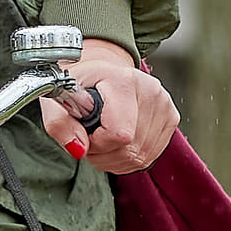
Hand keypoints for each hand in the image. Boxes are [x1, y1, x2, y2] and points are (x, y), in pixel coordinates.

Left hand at [41, 33, 176, 176]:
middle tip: (89, 135)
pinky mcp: (171, 119)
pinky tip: (116, 142)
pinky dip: (126, 158)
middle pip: (129, 149)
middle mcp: (151, 90)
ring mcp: (165, 105)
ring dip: (113, 157)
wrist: (101, 72)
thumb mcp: (58, 98)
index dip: (97, 143)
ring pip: (139, 157)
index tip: (84, 131)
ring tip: (102, 137)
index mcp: (124, 80)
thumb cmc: (79, 84)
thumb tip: (79, 149)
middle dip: (102, 153)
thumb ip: (59, 124)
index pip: (119, 133)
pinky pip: (148, 157)